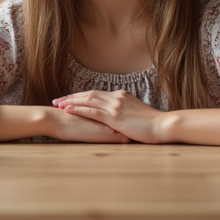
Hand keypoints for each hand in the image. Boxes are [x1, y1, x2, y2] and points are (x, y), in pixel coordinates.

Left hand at [52, 90, 167, 143]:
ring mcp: (115, 105)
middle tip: (57, 99)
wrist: (162, 125)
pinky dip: (78, 109)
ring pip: (87, 100)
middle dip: (71, 97)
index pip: (97, 93)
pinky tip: (68, 110)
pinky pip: (92, 111)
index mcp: (121, 95)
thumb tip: (120, 117)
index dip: (82, 96)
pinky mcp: (114, 116)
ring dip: (71, 102)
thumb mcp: (138, 114)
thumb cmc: (153, 124)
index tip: (70, 98)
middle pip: (88, 94)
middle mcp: (116, 97)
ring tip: (58, 104)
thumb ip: (126, 112)